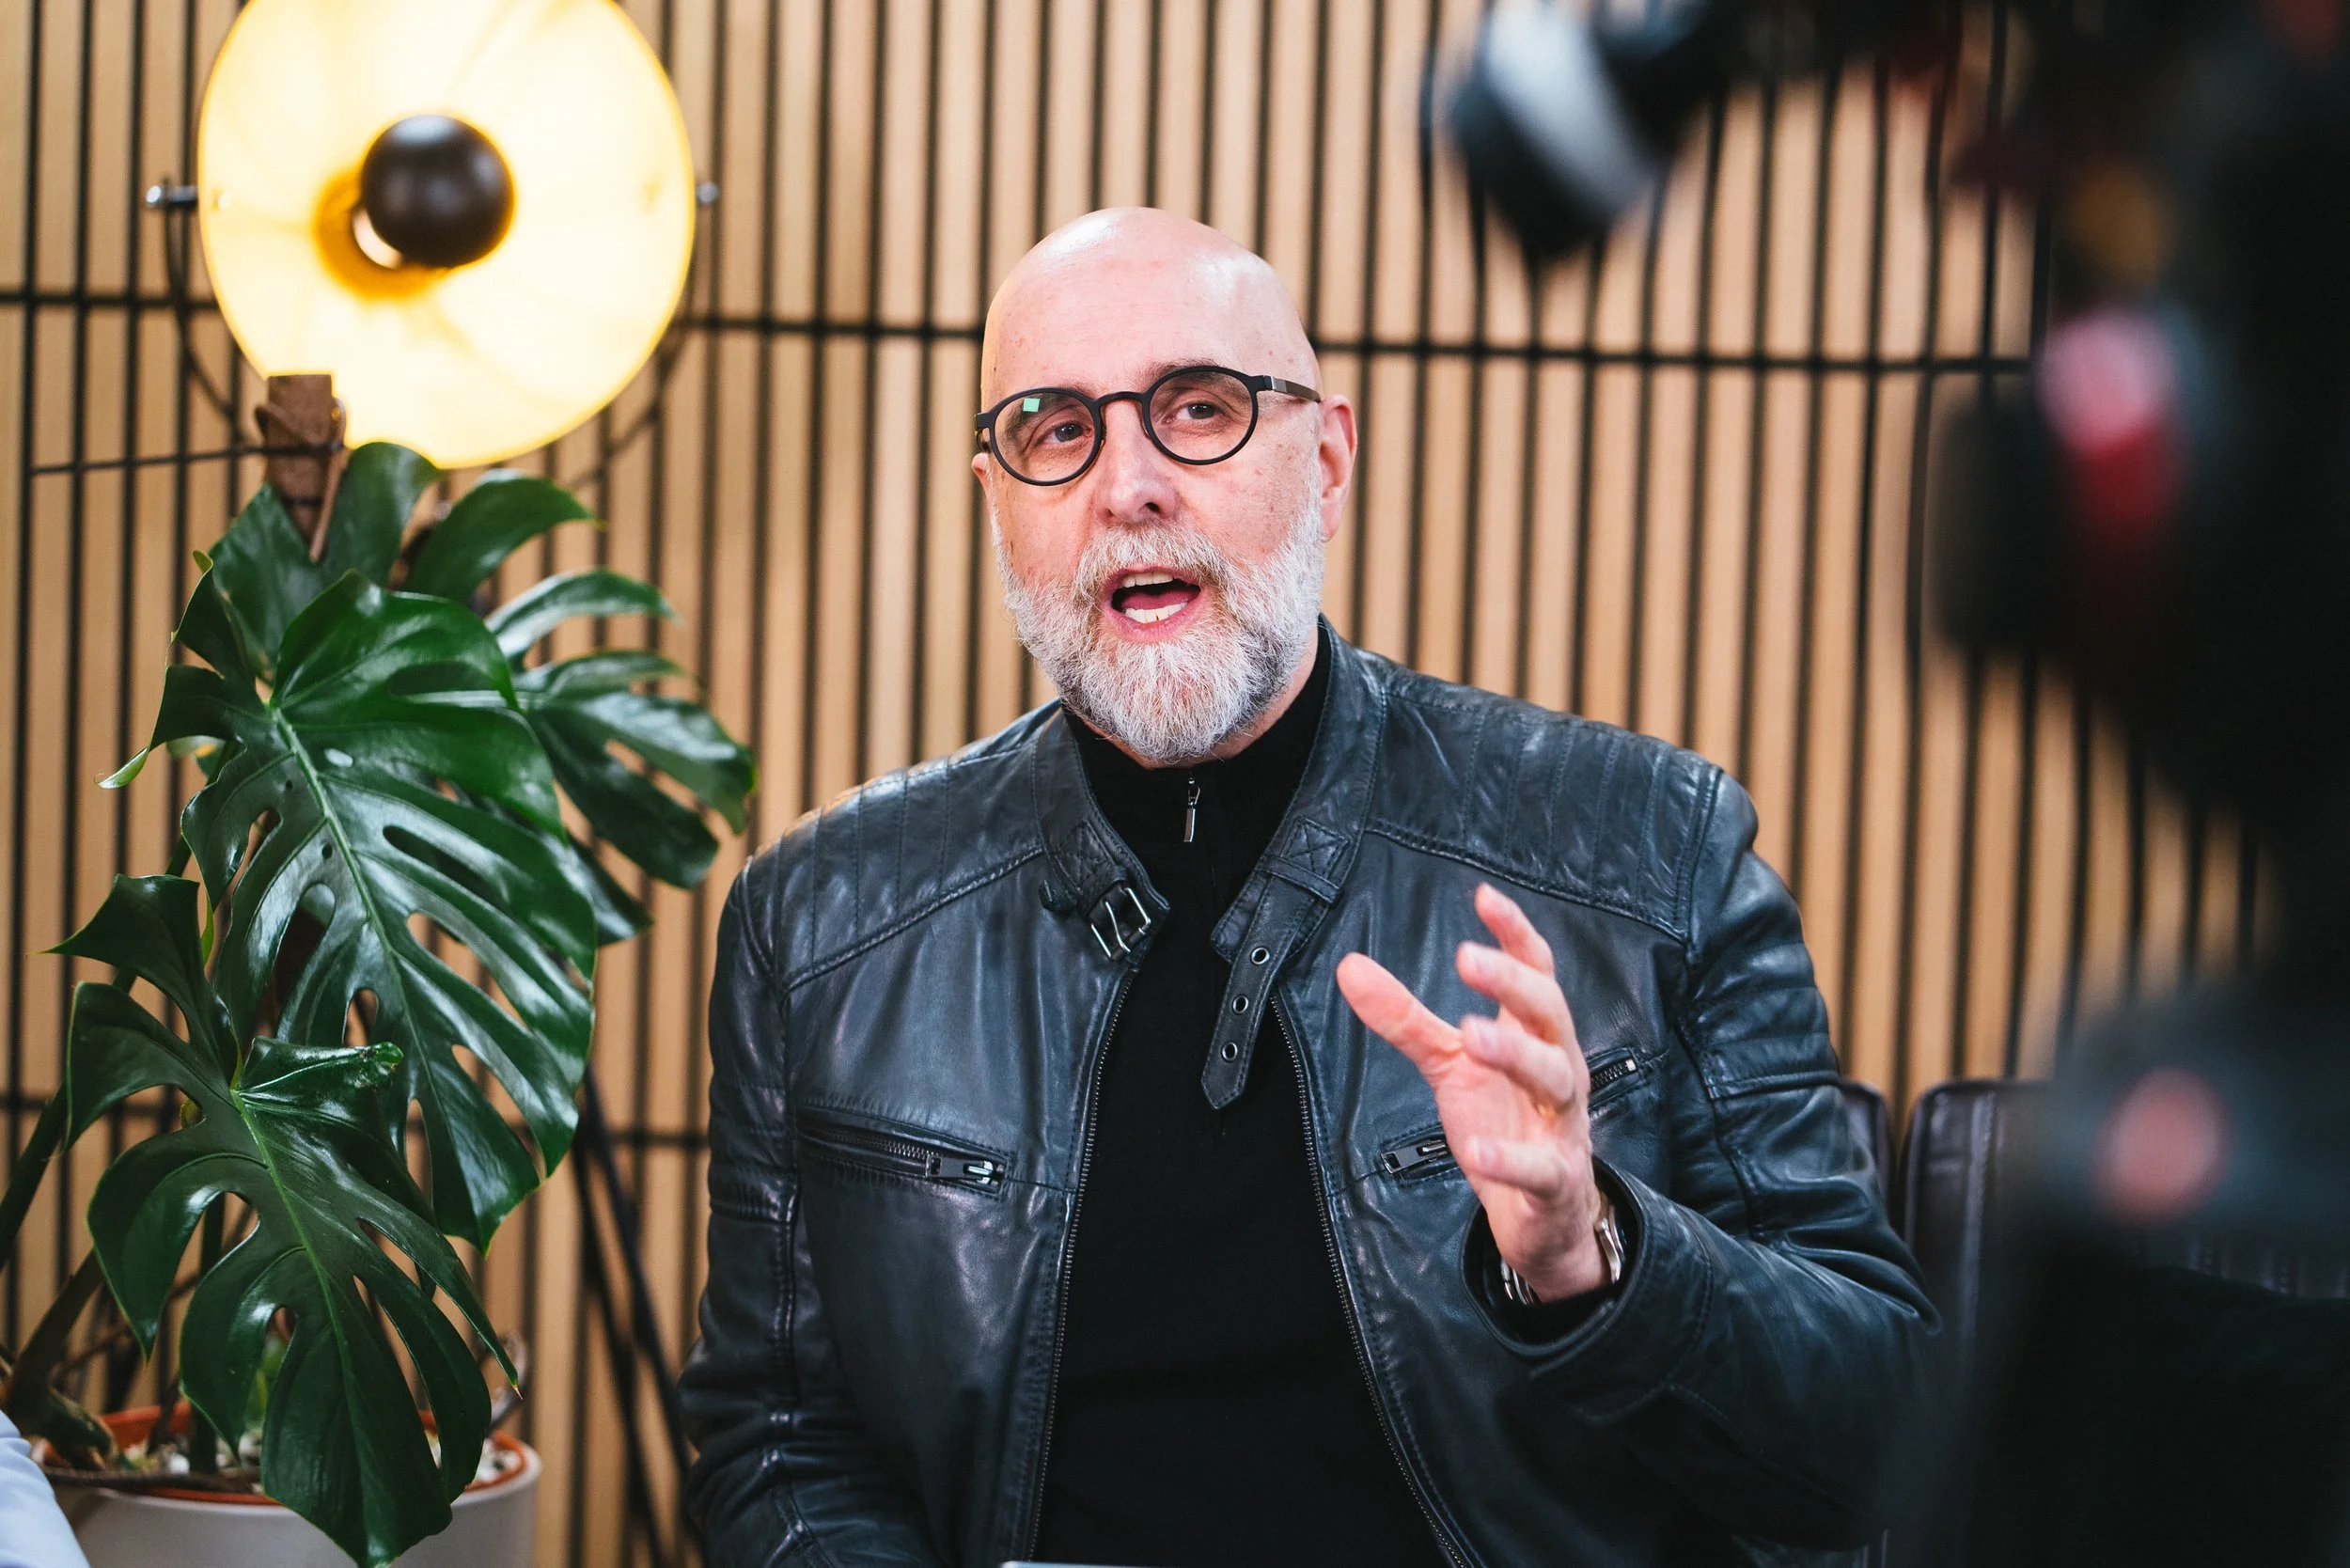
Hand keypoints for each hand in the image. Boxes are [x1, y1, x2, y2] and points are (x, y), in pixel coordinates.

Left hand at [1335, 884, 1608, 1301]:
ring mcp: (1563, 1125)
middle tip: (1467, 958)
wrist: (1541, 1215)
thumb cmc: (1504, 1123)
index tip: (1485, 897)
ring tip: (1471, 1035)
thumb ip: (1406, 1019)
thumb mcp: (1450, 1066)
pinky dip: (1509, 1159)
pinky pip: (1540, 1168)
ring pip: (1555, 1079)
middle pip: (1550, 1015)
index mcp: (1536, 1038)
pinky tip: (1475, 1151)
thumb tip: (1348, 966)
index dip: (1516, 935)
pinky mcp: (1556, 1181)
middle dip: (1513, 983)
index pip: (1537, 975)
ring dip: (1516, 1053)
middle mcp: (1559, 1071)